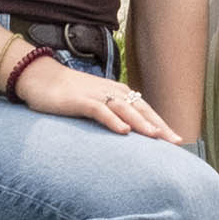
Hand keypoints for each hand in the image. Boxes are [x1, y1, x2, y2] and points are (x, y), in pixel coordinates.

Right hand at [13, 55, 181, 140]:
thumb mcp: (95, 104)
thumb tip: (128, 132)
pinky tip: (123, 131)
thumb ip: (111, 114)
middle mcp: (113, 92)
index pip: (145, 110)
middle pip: (141, 110)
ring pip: (125, 109)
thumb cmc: (69, 94)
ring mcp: (97, 95)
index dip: (162, 124)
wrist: (40, 78)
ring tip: (156, 137)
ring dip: (141, 123)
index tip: (178, 140)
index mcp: (118, 93)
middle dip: (160, 126)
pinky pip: (100, 111)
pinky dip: (113, 120)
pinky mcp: (80, 100)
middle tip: (176, 141)